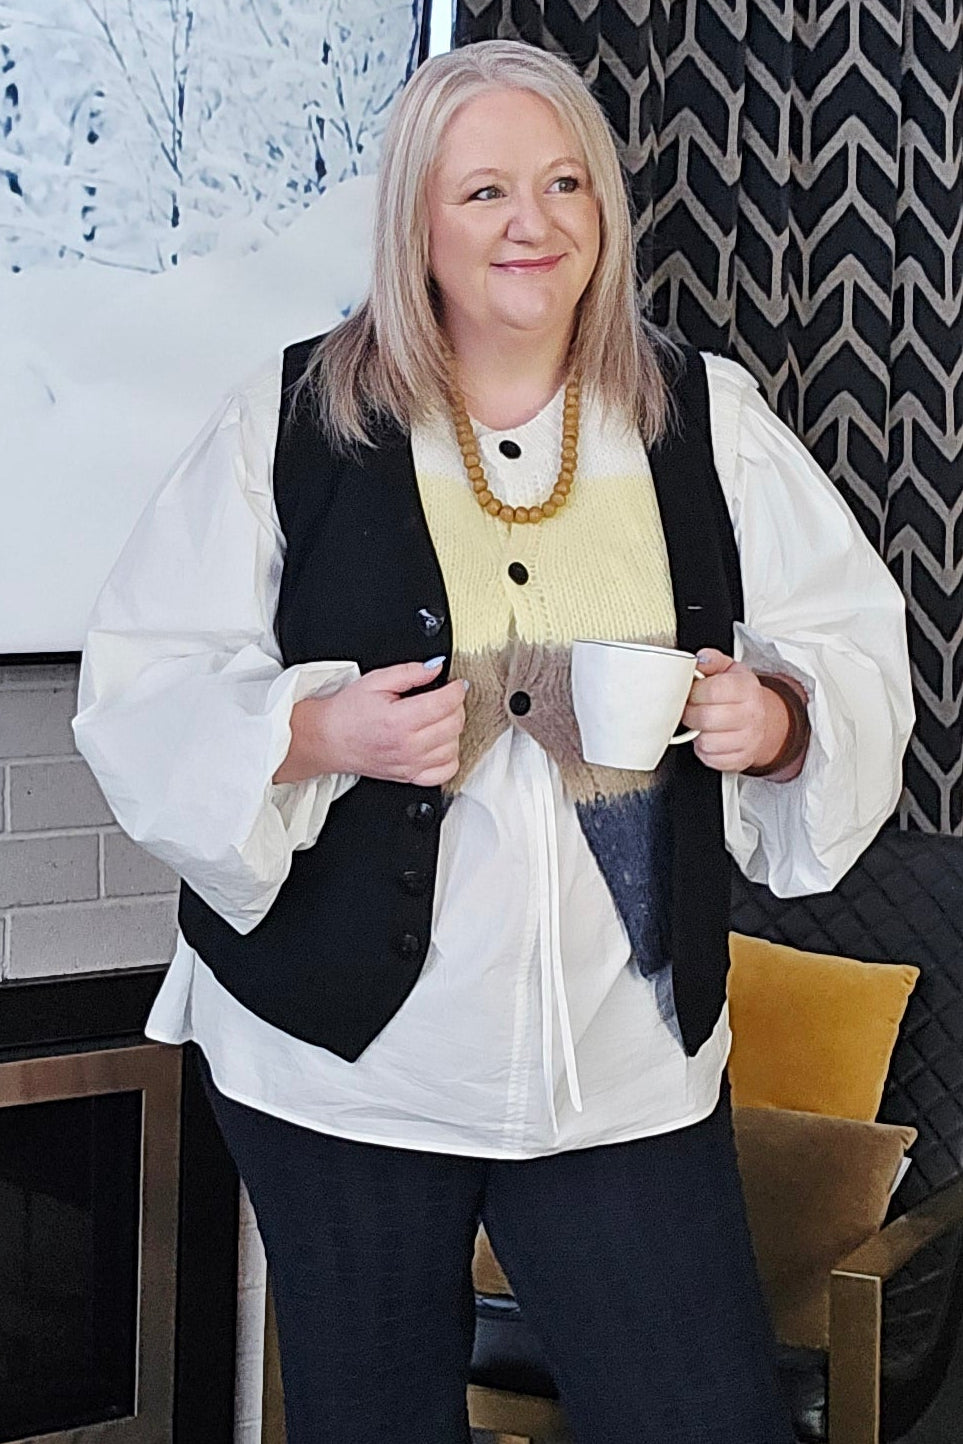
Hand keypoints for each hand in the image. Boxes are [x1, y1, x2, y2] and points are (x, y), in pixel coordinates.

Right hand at [273, 659, 466, 786]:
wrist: (329, 740)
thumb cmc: (347, 712)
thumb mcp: (375, 681)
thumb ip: (410, 672)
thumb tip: (436, 667)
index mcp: (399, 720)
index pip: (445, 703)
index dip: (457, 689)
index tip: (456, 684)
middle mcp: (407, 746)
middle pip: (453, 724)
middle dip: (456, 706)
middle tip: (445, 697)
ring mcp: (410, 765)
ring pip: (453, 747)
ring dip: (453, 730)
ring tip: (439, 718)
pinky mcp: (410, 777)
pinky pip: (446, 772)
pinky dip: (450, 757)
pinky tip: (441, 743)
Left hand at [681, 648, 799, 774]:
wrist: (763, 720)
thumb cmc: (740, 695)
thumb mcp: (729, 669)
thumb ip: (712, 660)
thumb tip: (699, 660)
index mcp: (747, 688)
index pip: (713, 690)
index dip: (694, 692)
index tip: (690, 693)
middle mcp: (751, 715)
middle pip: (706, 718)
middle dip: (689, 714)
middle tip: (690, 709)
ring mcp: (748, 739)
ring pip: (707, 742)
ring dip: (696, 734)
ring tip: (700, 724)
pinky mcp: (741, 759)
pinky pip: (711, 760)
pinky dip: (704, 751)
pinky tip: (708, 738)